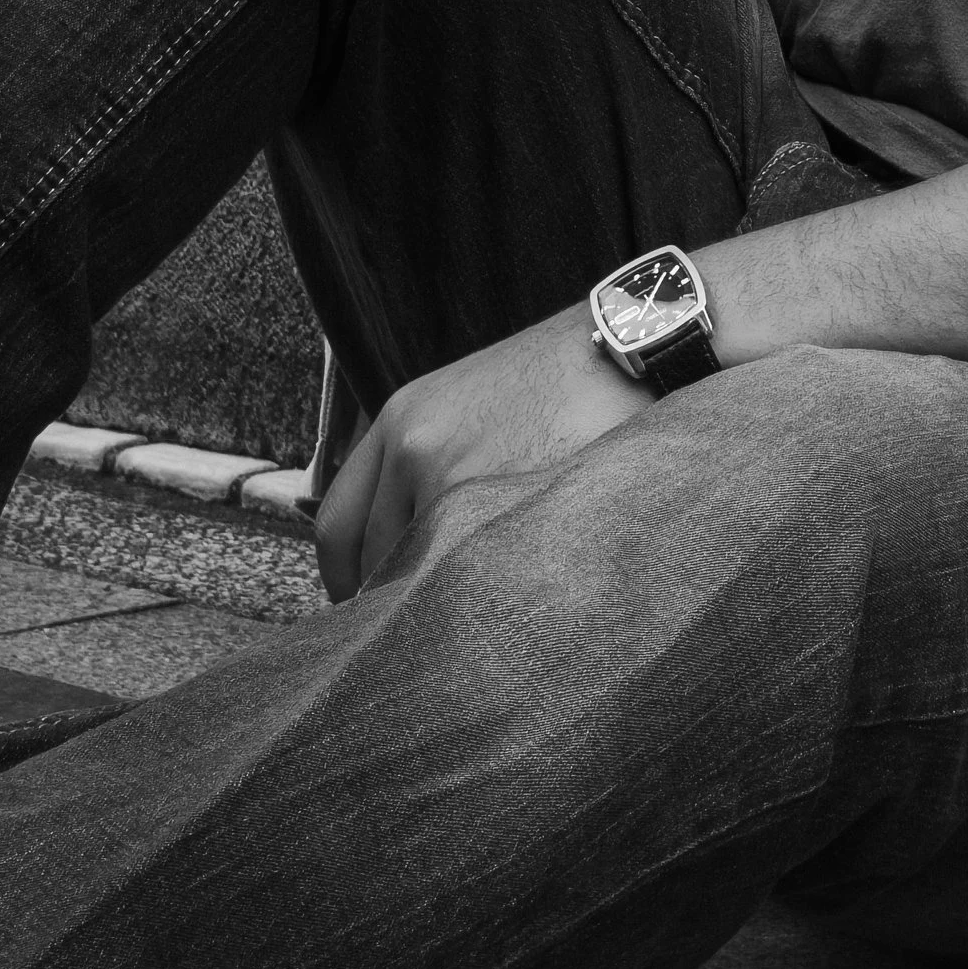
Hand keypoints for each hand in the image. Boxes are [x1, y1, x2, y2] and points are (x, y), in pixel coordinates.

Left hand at [313, 304, 651, 601]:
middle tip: (430, 624)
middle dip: (397, 598)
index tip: (368, 606)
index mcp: (401, 420)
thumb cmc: (564, 379)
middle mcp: (414, 449)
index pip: (336, 524)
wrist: (631, 344)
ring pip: (421, 578)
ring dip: (442, 602)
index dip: (347, 580)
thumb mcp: (473, 402)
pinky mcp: (503, 505)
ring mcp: (457, 479)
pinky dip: (483, 597)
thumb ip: (427, 464)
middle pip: (375, 561)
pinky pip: (469, 580)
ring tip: (485, 607)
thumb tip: (401, 555)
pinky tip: (512, 598)